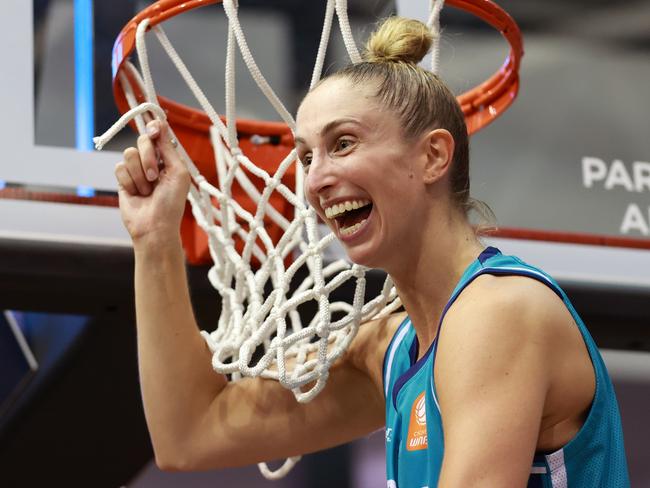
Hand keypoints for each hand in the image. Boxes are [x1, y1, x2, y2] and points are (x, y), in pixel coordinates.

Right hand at [114, 120, 190, 245]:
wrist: (154, 226)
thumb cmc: (171, 203)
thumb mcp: (178, 173)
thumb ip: (168, 148)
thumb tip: (160, 123)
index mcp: (168, 158)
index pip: (158, 134)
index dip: (154, 128)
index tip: (154, 130)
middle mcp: (152, 161)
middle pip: (142, 140)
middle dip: (148, 158)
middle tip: (155, 177)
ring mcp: (136, 170)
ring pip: (129, 154)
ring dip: (140, 174)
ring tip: (147, 191)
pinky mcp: (123, 180)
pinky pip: (119, 167)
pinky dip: (130, 182)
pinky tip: (137, 194)